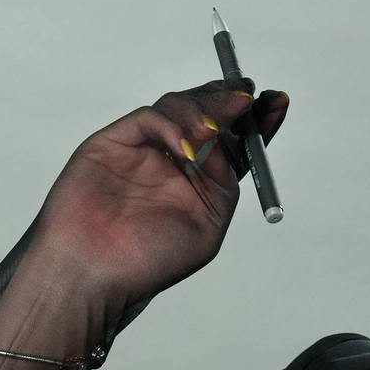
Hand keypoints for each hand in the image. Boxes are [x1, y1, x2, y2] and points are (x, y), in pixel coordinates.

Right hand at [26, 79, 290, 312]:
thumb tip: (233, 141)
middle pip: (210, 115)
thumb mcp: (206, 227)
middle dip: (233, 102)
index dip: (257, 121)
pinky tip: (186, 148)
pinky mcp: (114, 141)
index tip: (276, 103)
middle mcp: (173, 163)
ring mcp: (143, 149)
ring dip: (206, 111)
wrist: (93, 273)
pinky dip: (173, 125)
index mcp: (199, 185)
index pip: (235, 143)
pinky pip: (151, 117)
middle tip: (248, 96)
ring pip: (181, 108)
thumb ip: (224, 183)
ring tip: (215, 131)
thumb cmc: (145, 262)